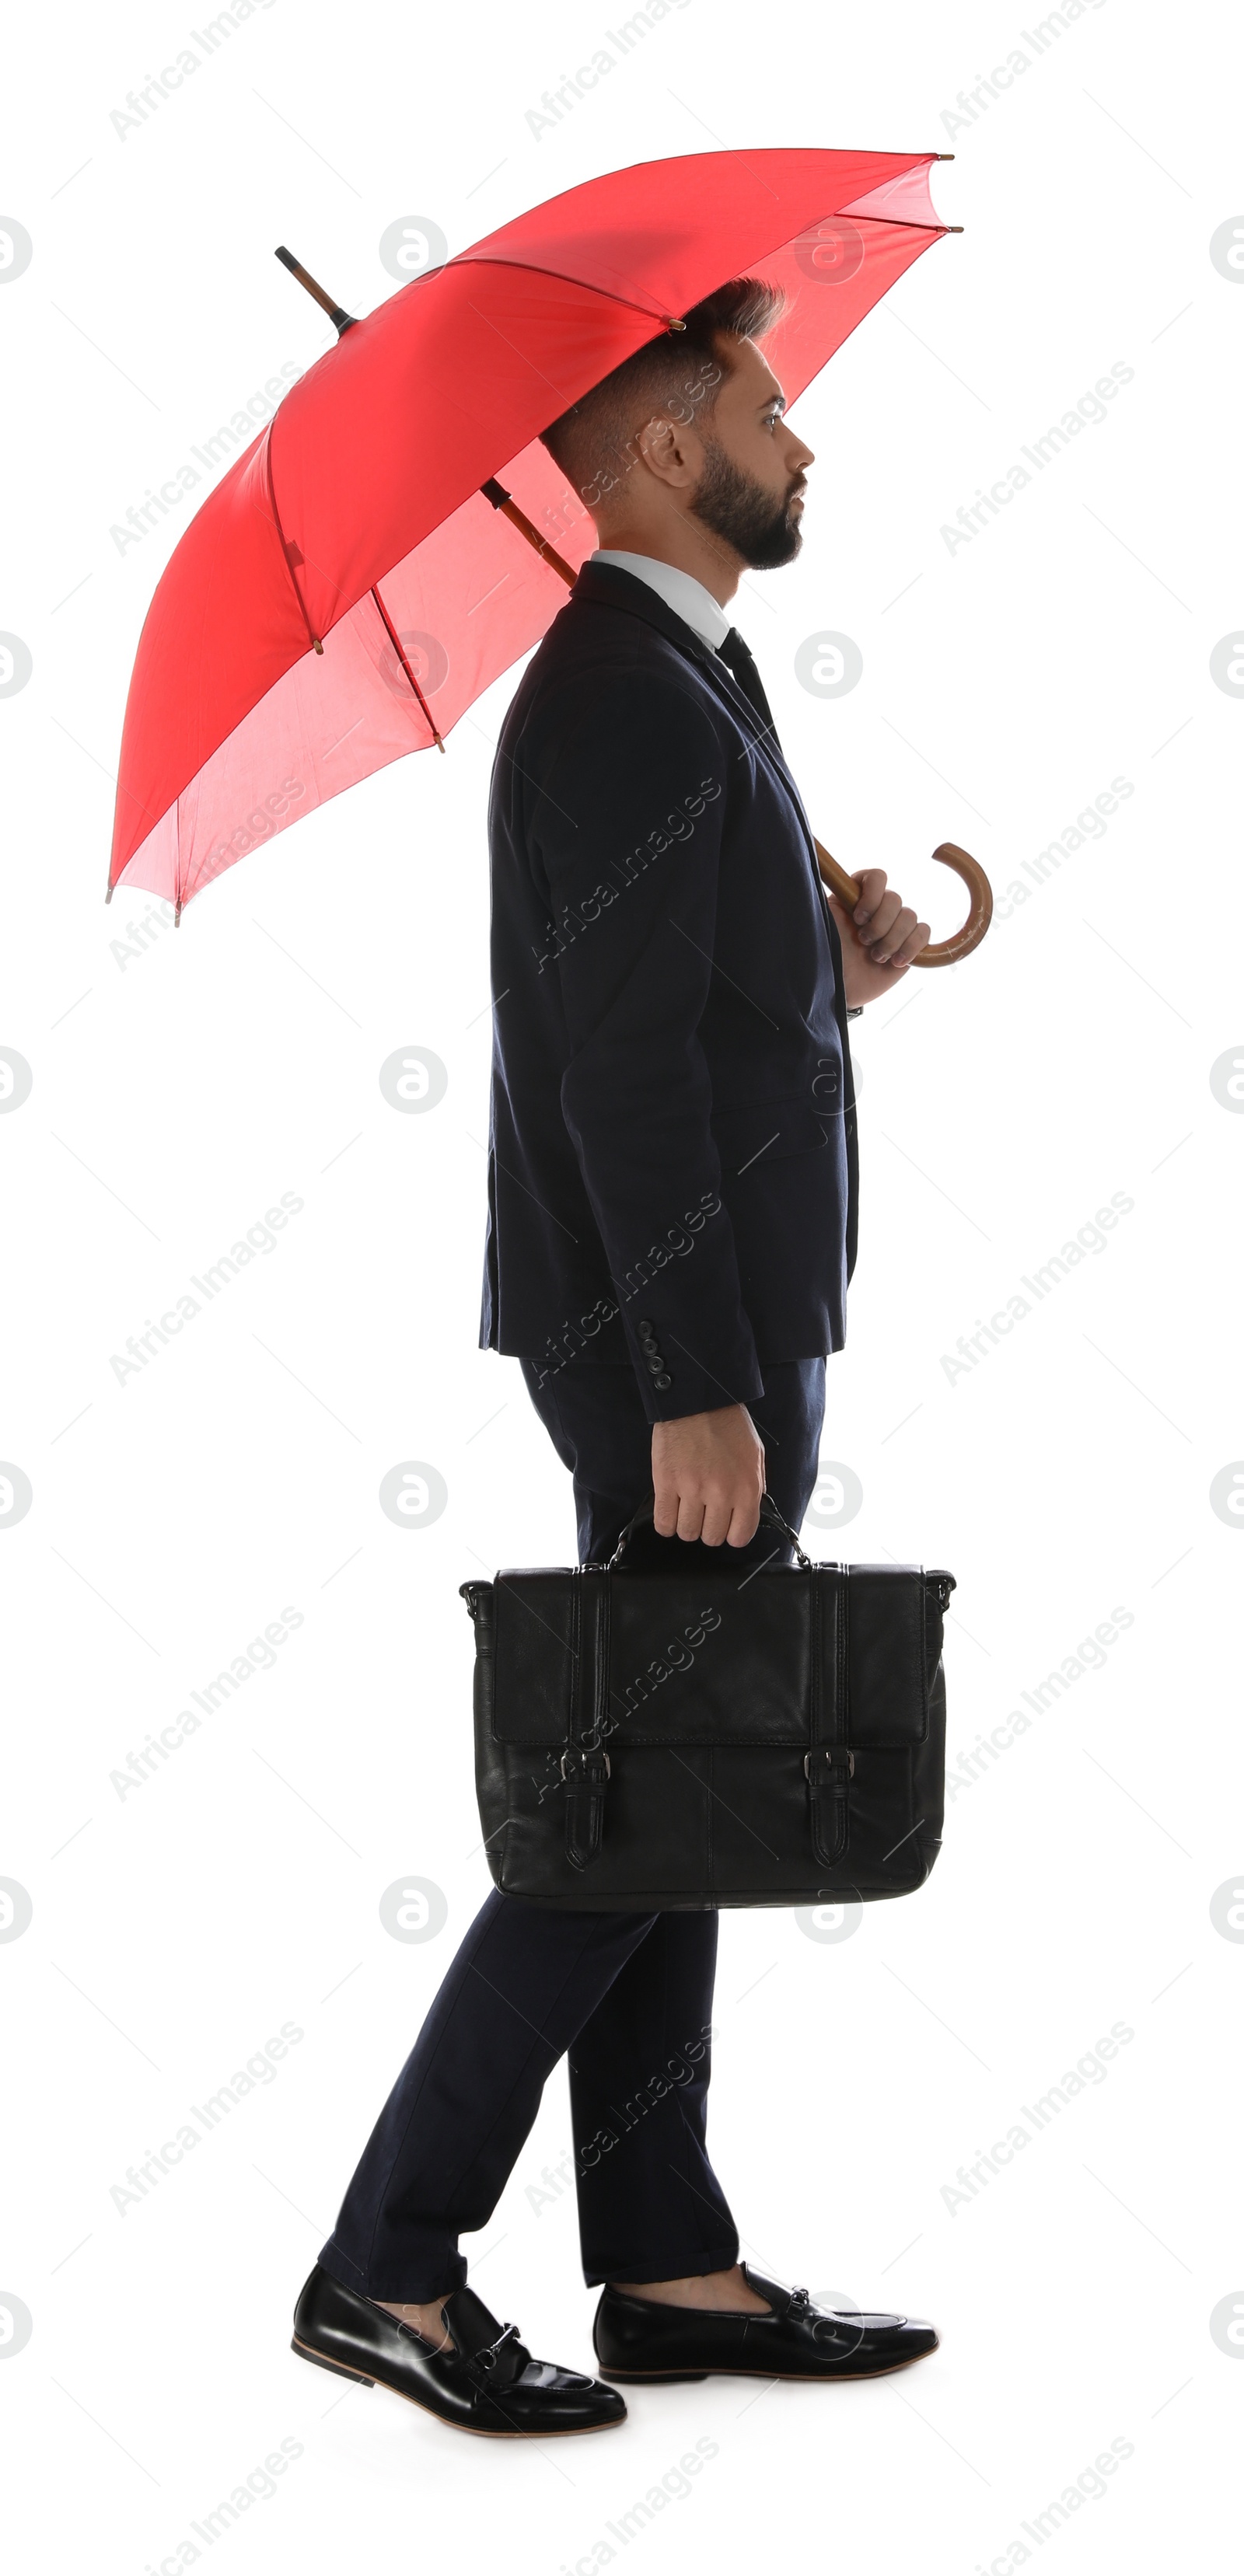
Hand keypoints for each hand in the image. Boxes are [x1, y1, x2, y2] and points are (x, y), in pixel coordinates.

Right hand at [651, 1404, 764, 1545]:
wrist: (697, 1400)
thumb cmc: (727, 1425)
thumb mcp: (754, 1456)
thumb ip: (752, 1488)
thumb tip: (745, 1513)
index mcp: (747, 1488)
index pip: (740, 1536)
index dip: (731, 1534)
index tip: (724, 1525)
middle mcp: (721, 1493)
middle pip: (711, 1538)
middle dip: (707, 1528)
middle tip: (703, 1512)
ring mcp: (691, 1489)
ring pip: (686, 1533)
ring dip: (686, 1525)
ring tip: (685, 1509)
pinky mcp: (666, 1483)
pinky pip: (663, 1522)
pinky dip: (666, 1524)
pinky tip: (670, 1511)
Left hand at [826, 867, 929, 1006]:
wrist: (838, 990)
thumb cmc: (824, 957)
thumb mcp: (820, 925)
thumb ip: (827, 900)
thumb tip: (823, 869)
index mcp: (856, 897)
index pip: (877, 876)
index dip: (872, 895)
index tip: (858, 917)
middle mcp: (877, 908)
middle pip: (895, 899)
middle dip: (880, 925)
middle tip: (863, 942)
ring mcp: (894, 926)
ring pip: (910, 916)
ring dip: (892, 940)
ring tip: (875, 957)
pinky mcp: (908, 944)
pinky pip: (924, 932)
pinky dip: (912, 946)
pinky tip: (895, 961)